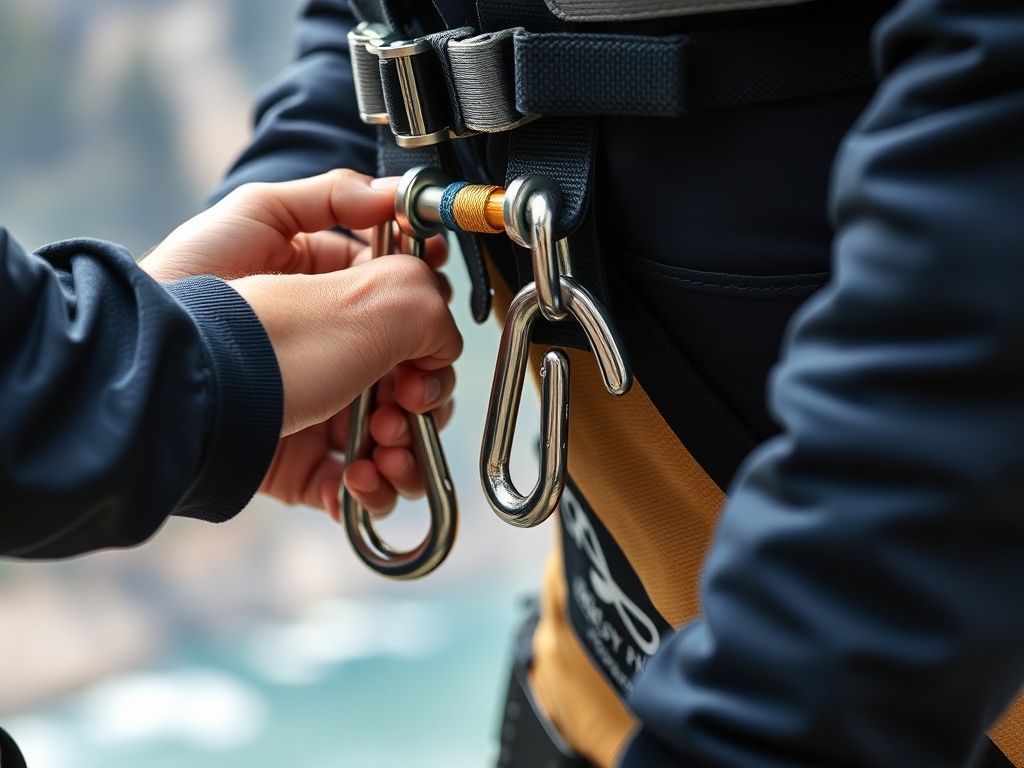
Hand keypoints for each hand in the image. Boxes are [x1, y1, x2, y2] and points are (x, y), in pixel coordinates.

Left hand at [141, 170, 461, 515]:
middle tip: (412, 397)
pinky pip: (355, 482)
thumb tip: (410, 224)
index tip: (437, 332)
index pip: (395, 294)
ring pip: (389, 430)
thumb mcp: (297, 244)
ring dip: (408, 443)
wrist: (162, 401)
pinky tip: (363, 480)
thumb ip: (387, 252)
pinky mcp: (295, 461)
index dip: (426, 316)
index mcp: (315, 283)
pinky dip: (374, 488)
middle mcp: (315, 342)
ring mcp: (308, 404)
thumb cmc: (220, 316)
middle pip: (402, 367)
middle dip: (423, 388)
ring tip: (389, 446)